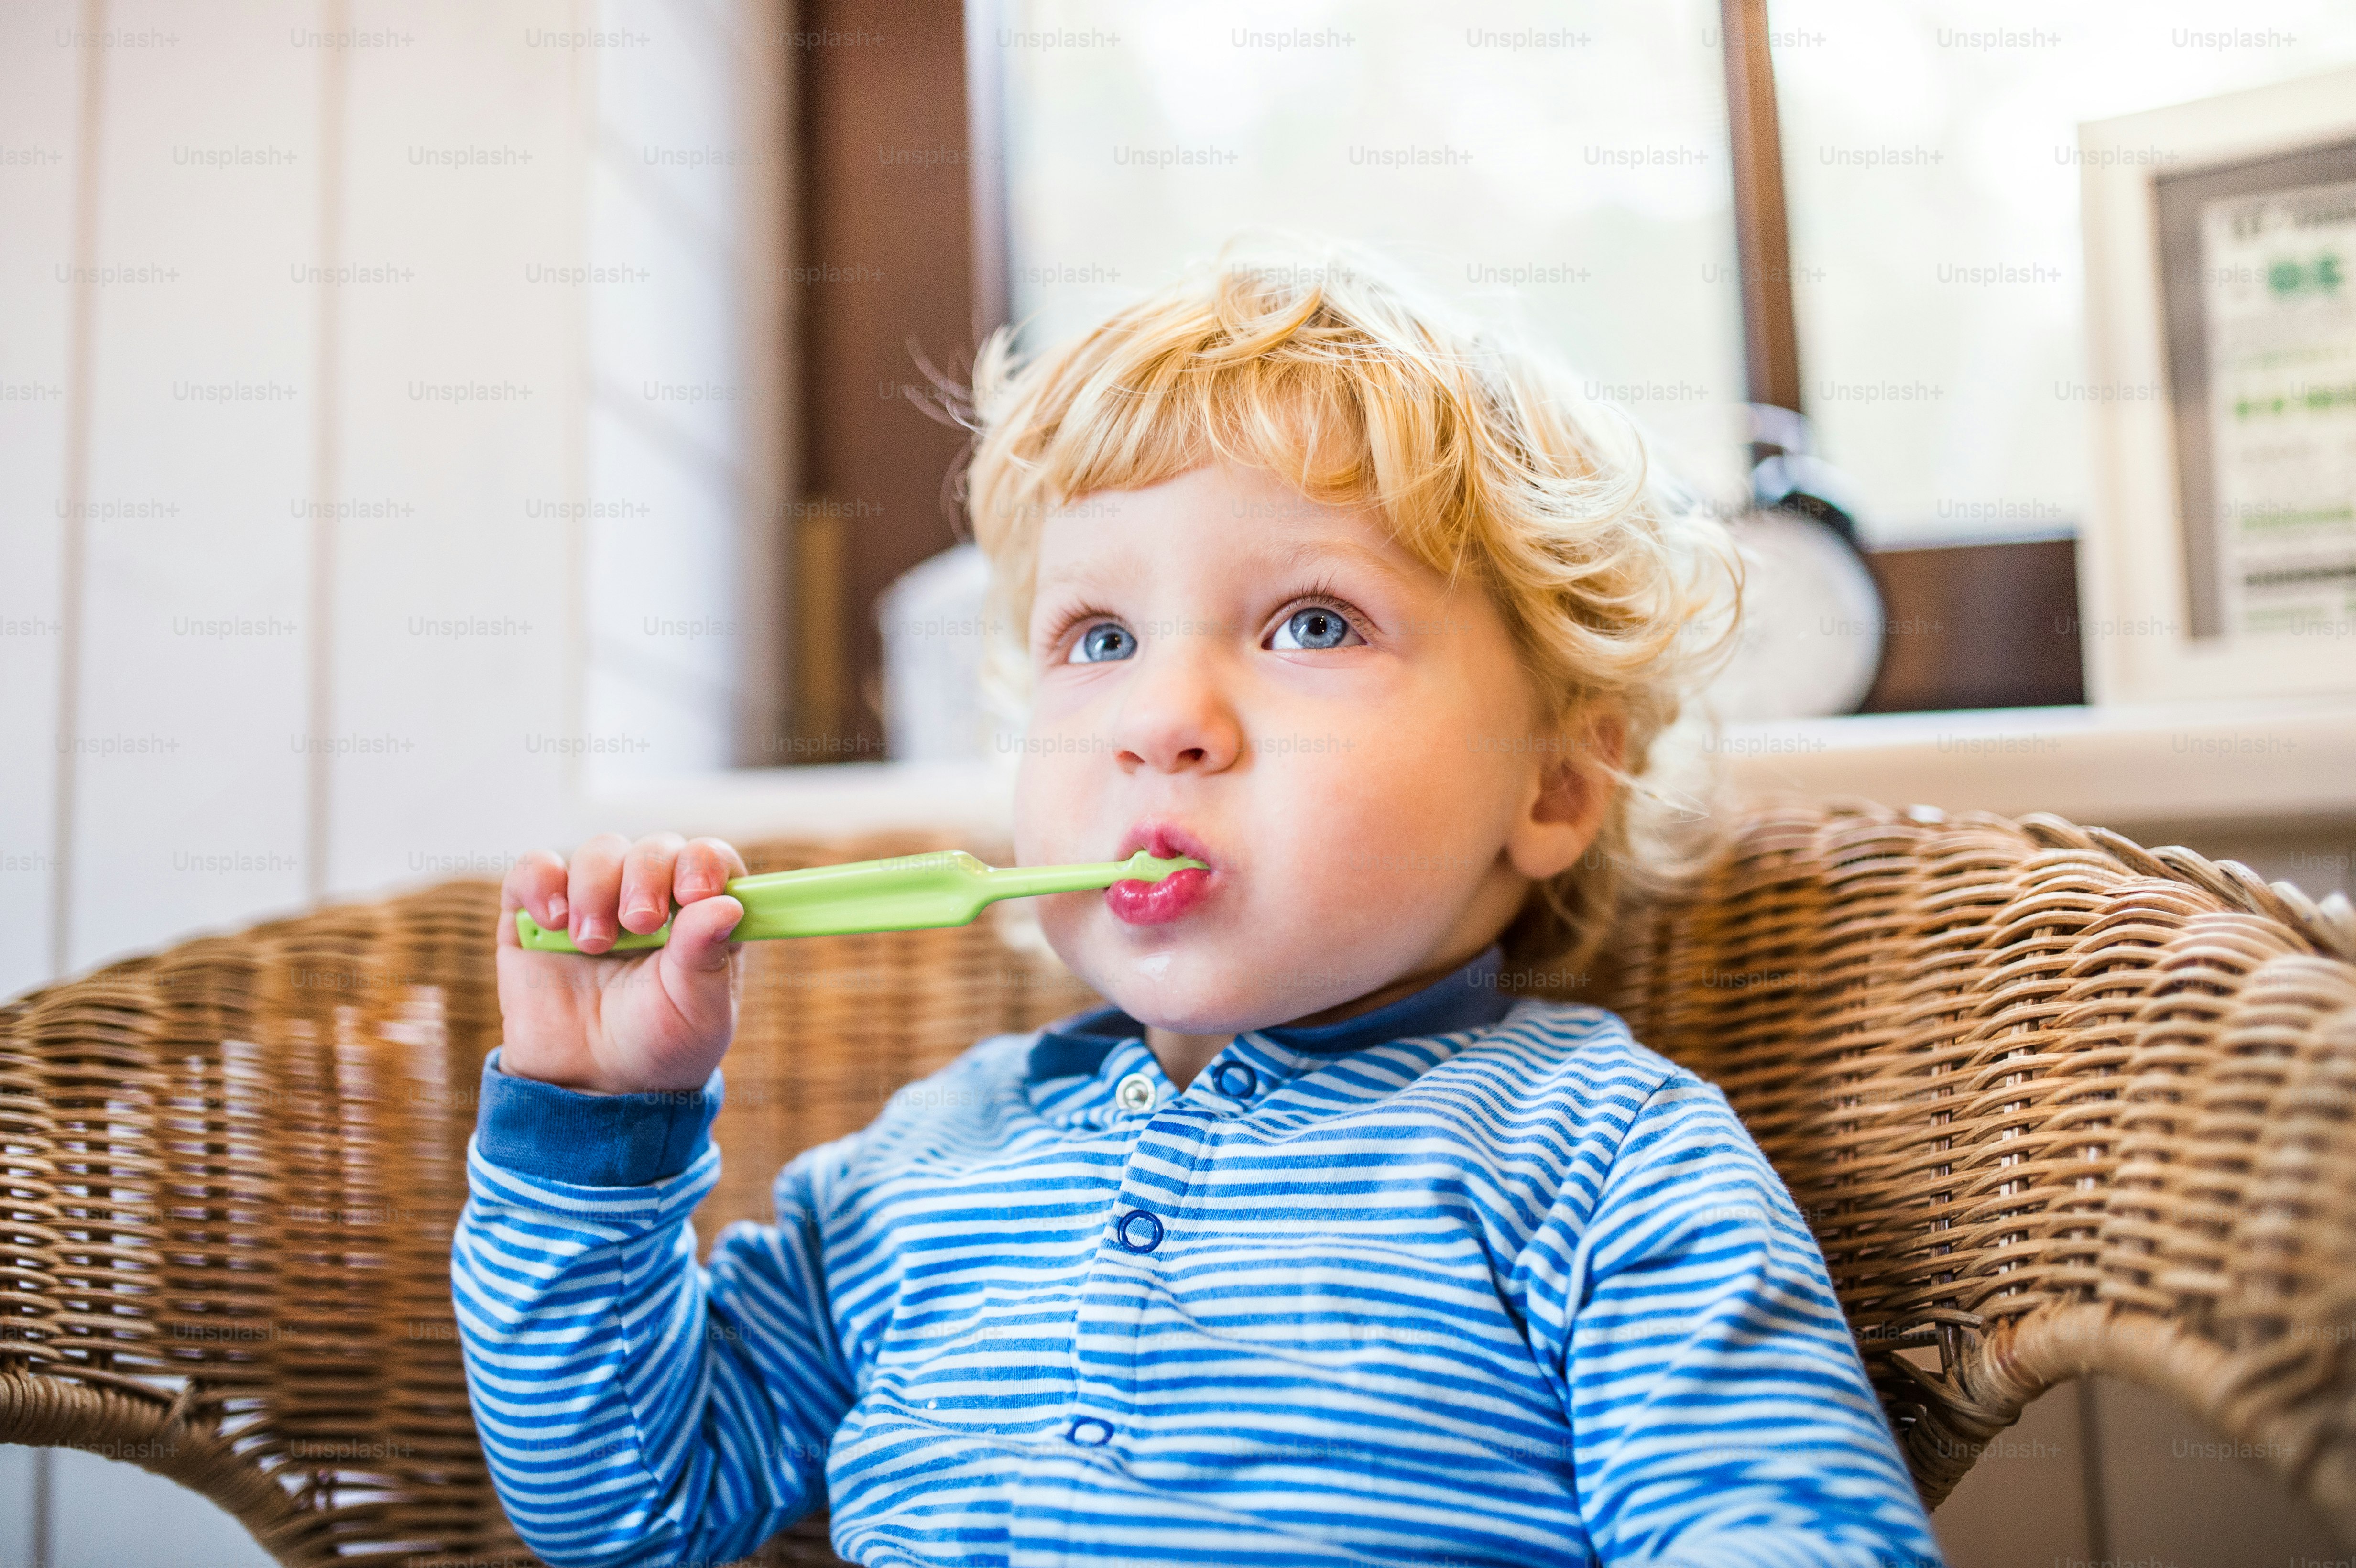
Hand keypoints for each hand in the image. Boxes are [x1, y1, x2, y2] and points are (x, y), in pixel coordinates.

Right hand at [494, 833, 747, 1093]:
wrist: (594, 1085)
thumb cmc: (659, 1045)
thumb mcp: (698, 1011)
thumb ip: (706, 955)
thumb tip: (727, 904)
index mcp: (699, 915)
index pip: (708, 858)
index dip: (703, 861)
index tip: (693, 892)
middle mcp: (649, 898)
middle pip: (651, 849)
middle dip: (646, 876)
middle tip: (640, 923)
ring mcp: (593, 902)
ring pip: (597, 852)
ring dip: (596, 888)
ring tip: (594, 945)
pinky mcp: (536, 915)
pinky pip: (534, 870)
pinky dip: (541, 882)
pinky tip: (554, 921)